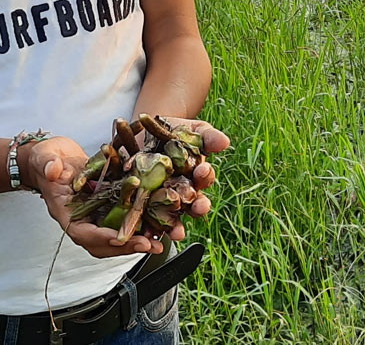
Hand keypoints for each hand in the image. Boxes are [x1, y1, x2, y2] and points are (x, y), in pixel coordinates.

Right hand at [28, 136, 161, 257]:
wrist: (55, 156)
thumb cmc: (48, 160)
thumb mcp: (46, 158)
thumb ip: (49, 164)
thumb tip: (53, 170)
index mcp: (65, 212)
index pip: (82, 232)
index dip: (100, 237)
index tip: (119, 237)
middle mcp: (83, 218)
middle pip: (103, 242)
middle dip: (125, 246)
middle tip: (148, 245)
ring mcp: (97, 214)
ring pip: (117, 235)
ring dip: (138, 240)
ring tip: (158, 242)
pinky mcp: (109, 205)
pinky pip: (125, 220)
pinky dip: (141, 224)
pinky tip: (158, 224)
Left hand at [132, 116, 229, 249]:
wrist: (146, 129)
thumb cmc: (175, 131)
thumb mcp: (193, 130)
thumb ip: (208, 137)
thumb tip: (224, 142)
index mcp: (196, 175)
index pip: (204, 179)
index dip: (205, 176)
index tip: (203, 169)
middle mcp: (182, 191)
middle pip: (193, 204)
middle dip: (198, 207)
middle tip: (199, 206)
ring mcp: (161, 200)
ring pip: (171, 218)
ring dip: (175, 227)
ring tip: (177, 233)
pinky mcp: (141, 204)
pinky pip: (144, 220)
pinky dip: (146, 230)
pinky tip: (147, 235)